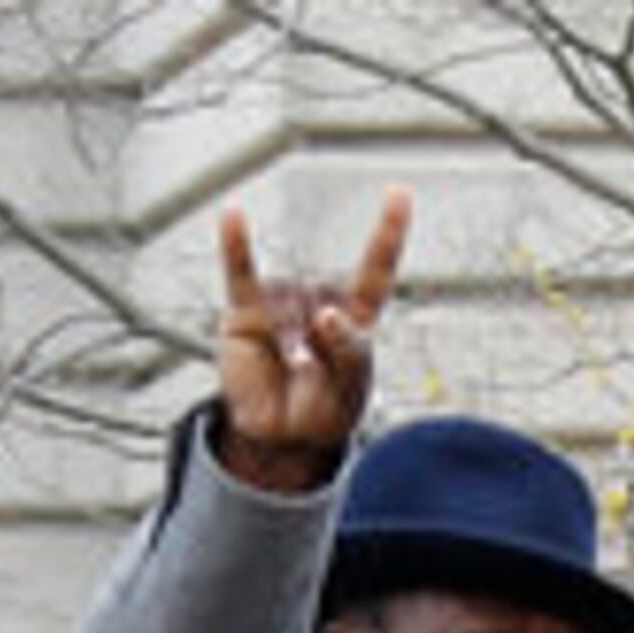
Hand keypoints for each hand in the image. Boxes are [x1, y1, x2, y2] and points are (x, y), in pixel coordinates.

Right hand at [211, 188, 409, 493]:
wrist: (282, 437)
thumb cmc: (323, 410)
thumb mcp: (352, 388)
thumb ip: (349, 350)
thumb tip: (325, 313)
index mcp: (354, 316)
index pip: (375, 268)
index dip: (387, 232)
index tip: (399, 194)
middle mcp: (317, 300)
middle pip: (329, 299)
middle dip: (327, 341)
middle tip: (318, 375)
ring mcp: (280, 303)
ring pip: (293, 304)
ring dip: (294, 340)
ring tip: (293, 368)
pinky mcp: (245, 311)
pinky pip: (239, 273)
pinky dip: (237, 246)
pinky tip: (233, 216)